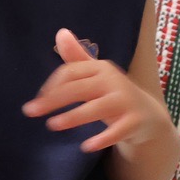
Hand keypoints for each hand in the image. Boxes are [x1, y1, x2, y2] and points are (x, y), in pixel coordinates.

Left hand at [22, 27, 155, 152]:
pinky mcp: (134, 121)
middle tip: (30, 112)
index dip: (50, 86)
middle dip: (53, 100)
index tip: (37, 101)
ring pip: (96, 108)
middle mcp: (113, 81)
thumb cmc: (113, 94)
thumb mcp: (95, 76)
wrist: (148, 116)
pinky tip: (86, 147)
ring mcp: (125, 101)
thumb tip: (60, 32)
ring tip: (52, 125)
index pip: (70, 72)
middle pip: (79, 88)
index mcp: (100, 68)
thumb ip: (76, 58)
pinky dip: (102, 139)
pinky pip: (117, 130)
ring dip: (73, 117)